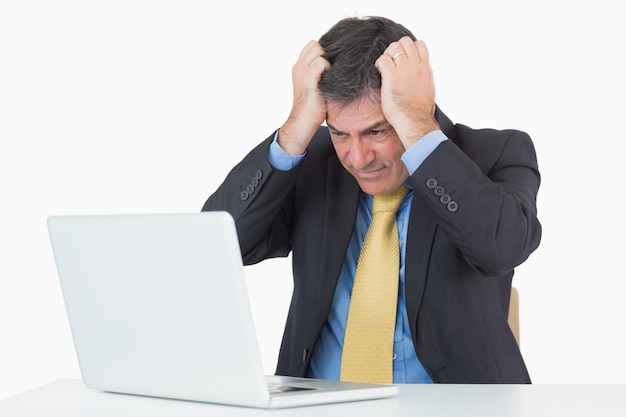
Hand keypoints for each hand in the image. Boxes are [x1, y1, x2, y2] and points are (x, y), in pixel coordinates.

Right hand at [279, 40, 330, 154]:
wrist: (304, 121)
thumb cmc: (312, 108)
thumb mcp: (314, 86)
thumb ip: (318, 73)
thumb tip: (335, 66)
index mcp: (299, 68)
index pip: (311, 46)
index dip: (322, 50)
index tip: (331, 62)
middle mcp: (299, 67)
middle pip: (314, 45)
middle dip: (326, 53)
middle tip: (333, 68)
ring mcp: (303, 71)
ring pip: (318, 50)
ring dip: (328, 60)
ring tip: (332, 74)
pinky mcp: (309, 78)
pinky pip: (322, 62)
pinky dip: (329, 68)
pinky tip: (331, 80)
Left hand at [375, 37, 439, 148]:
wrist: (414, 120)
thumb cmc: (419, 110)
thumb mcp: (429, 88)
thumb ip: (425, 77)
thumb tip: (425, 74)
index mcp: (425, 68)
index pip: (419, 45)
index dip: (408, 48)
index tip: (403, 58)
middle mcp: (416, 66)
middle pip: (405, 42)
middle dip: (396, 48)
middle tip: (391, 60)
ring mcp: (404, 69)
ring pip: (394, 47)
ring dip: (387, 54)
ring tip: (385, 66)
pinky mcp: (392, 76)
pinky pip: (383, 59)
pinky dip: (379, 63)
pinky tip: (380, 71)